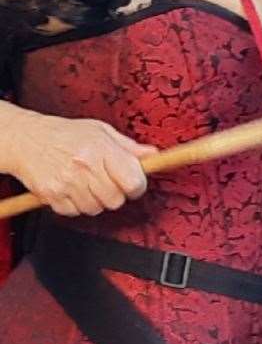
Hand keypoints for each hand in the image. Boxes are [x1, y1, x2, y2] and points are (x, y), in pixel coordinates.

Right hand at [0, 108, 154, 215]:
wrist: (26, 139)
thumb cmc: (65, 134)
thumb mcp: (101, 131)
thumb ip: (128, 147)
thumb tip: (153, 155)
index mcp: (101, 149)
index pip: (133, 181)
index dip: (138, 186)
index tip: (135, 183)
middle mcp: (84, 167)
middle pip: (116, 199)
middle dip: (117, 194)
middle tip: (108, 182)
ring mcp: (66, 183)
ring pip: (96, 208)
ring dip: (96, 200)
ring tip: (88, 183)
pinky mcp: (51, 196)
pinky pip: (75, 212)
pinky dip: (77, 205)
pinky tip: (73, 189)